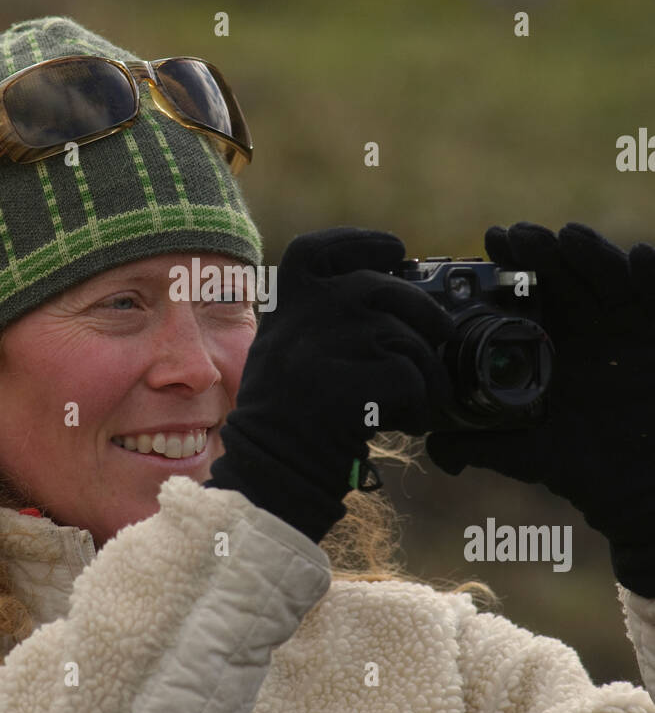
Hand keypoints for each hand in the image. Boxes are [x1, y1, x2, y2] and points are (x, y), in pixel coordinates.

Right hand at [207, 227, 455, 542]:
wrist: (272, 470)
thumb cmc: (290, 413)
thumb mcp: (290, 348)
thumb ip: (327, 316)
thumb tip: (399, 291)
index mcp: (284, 302)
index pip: (323, 249)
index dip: (364, 242)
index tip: (395, 250)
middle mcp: (302, 315)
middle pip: (384, 288)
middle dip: (424, 310)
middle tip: (440, 334)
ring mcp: (323, 347)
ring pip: (405, 339)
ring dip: (426, 372)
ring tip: (417, 400)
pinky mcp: (346, 385)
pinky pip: (409, 379)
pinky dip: (418, 404)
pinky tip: (402, 423)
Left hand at [425, 221, 654, 596]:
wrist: (648, 489)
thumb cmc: (595, 470)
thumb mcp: (537, 455)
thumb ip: (485, 446)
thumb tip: (436, 450)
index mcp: (552, 342)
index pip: (528, 291)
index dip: (510, 264)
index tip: (491, 241)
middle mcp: (590, 325)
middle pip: (564, 273)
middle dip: (540, 250)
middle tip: (515, 236)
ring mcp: (630, 326)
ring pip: (611, 276)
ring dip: (591, 253)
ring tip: (569, 237)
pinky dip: (653, 275)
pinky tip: (642, 259)